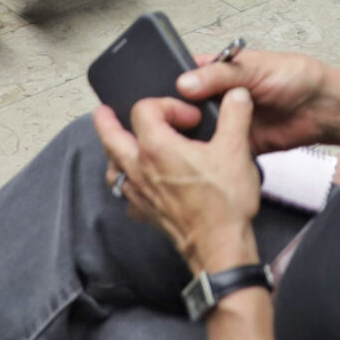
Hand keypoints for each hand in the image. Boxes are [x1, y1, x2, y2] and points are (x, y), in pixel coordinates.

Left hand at [92, 91, 263, 273]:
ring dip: (113, 153)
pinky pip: (125, 193)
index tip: (189, 116)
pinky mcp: (145, 213)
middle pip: (110, 138)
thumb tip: (237, 94)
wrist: (220, 246)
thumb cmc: (223, 202)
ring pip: (112, 168)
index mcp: (156, 147)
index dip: (167, 104)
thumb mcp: (236, 149)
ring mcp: (139, 194)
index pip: (143, 110)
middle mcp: (140, 169)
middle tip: (102, 111)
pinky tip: (139, 182)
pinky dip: (127, 182)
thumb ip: (235, 114)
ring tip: (120, 145)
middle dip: (106, 122)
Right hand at [176, 50, 339, 152]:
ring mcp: (228, 121)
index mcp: (221, 71)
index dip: (174, 85)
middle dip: (179, 115)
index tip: (161, 97)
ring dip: (193, 136)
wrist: (322, 109)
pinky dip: (211, 154)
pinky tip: (201, 156)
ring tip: (180, 141)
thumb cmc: (296, 77)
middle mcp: (220, 96)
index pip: (187, 75)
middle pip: (188, 106)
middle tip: (168, 123)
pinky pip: (218, 150)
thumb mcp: (256, 68)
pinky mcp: (237, 144)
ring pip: (199, 130)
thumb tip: (185, 83)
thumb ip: (220, 75)